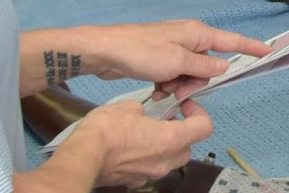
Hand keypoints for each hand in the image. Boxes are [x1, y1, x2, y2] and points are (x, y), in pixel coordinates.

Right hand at [68, 98, 212, 188]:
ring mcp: (150, 174)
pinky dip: (146, 160)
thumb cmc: (107, 131)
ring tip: (146, 134)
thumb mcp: (128, 106)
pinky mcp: (134, 182)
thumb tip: (140, 114)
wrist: (83, 158)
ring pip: (169, 161)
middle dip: (181, 133)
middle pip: (188, 148)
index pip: (204, 128)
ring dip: (164, 148)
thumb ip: (142, 110)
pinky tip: (130, 150)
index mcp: (171, 139)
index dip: (199, 113)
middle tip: (166, 120)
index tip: (185, 106)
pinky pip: (149, 170)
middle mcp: (165, 161)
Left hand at [82, 20, 270, 99]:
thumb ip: (204, 67)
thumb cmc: (142, 52)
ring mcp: (174, 49)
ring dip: (180, 86)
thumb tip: (225, 67)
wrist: (106, 52)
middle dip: (198, 81)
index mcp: (197, 34)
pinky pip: (175, 76)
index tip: (269, 52)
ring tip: (163, 90)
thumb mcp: (177, 62)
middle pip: (209, 65)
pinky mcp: (160, 60)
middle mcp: (189, 39)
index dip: (251, 47)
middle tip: (180, 88)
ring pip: (191, 74)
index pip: (232, 41)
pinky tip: (157, 91)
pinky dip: (168, 86)